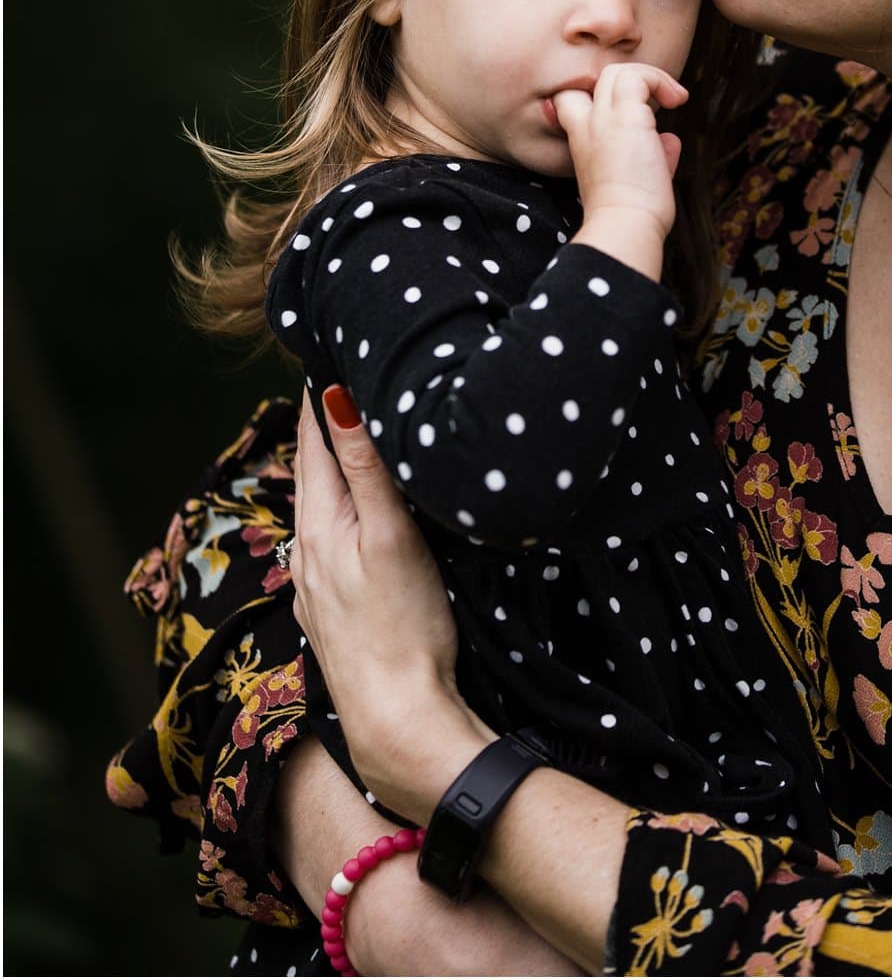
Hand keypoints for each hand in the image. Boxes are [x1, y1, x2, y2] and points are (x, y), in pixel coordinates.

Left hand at [292, 388, 493, 820]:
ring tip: (342, 434)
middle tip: (332, 376)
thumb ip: (366, 469)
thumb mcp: (391, 536)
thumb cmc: (405, 627)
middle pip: (311, 472)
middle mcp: (307, 551)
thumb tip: (336, 398)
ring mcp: (316, 586)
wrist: (399, 721)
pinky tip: (350, 516)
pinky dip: (337, 510)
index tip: (324, 349)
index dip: (317, 395)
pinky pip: (327, 542)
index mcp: (321, 524)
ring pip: (318, 508)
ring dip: (328, 468)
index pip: (312, 441)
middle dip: (319, 425)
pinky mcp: (332, 612)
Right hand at [553, 63, 686, 269]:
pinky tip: (677, 100)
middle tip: (661, 104)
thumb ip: (653, 153)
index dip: (598, 96)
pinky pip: (639, 78)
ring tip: (673, 99)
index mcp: (582, 141)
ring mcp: (604, 119)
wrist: (624, 224)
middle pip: (599, 80)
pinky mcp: (628, 118)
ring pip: (617, 71)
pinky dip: (660, 81)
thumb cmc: (631, 213)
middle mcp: (588, 125)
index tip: (629, 114)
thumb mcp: (639, 177)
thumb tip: (669, 140)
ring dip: (649, 78)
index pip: (571, 100)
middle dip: (632, 81)